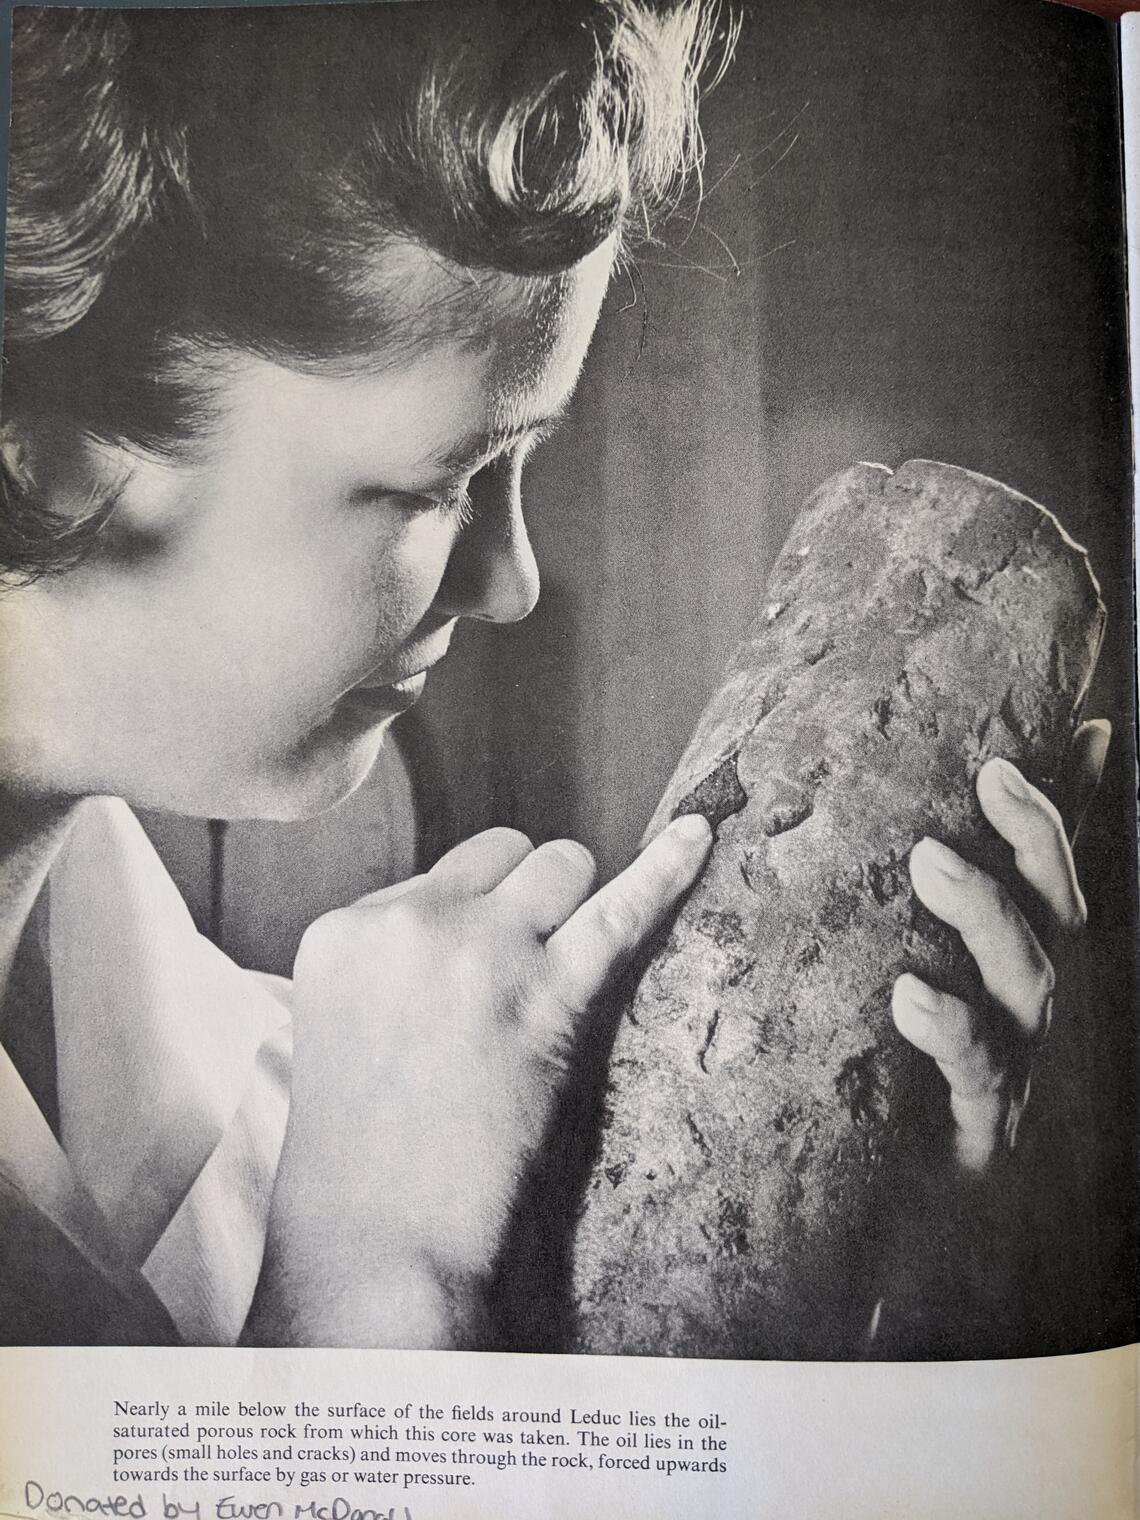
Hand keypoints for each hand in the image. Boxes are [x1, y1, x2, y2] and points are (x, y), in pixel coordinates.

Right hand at [247, 813, 711, 1347]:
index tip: (470, 976)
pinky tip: (702, 836)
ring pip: (560, 864)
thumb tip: (466, 927)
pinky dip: (667, 869)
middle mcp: (411, 921)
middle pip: (505, 853)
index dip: (470, 921)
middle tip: (519, 979)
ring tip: (559, 974)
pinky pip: (622, 908)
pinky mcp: (548, 994)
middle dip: (525, 900)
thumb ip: (395, 963)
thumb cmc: (359, 1159)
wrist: (380, 1246)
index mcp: (344, 929)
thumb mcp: (341, 1025)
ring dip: (572, 906)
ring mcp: (482, 950)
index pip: (440, 877)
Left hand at [890, 720, 1109, 1172]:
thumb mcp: (975, 956)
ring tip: (931, 859)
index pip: (1055, 874)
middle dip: (1030, 845)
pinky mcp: (980, 1128)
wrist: (923, 1210)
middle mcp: (1034, 1006)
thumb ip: (1012, 866)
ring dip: (987, 915)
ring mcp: (1016, 1065)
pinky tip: (911, 995)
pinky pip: (975, 1076)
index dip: (1049, 813)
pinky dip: (952, 1031)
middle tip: (985, 775)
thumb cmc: (948, 1065)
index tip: (1021, 752)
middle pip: (1054, 918)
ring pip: (1027, 987)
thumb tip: (1079, 744)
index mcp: (1029, 962)